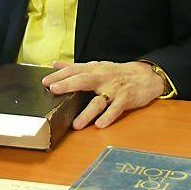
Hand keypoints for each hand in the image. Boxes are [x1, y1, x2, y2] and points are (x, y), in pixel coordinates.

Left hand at [42, 61, 166, 129]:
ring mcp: (114, 89)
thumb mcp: (96, 67)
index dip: (59, 75)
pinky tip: (100, 124)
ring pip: (98, 101)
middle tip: (54, 90)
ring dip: (87, 113)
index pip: (73, 70)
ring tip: (76, 124)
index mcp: (94, 70)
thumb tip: (55, 64)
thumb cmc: (117, 73)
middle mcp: (102, 78)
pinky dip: (108, 117)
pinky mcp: (125, 99)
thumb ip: (75, 67)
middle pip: (83, 81)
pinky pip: (116, 110)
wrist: (145, 76)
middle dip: (68, 85)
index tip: (45, 82)